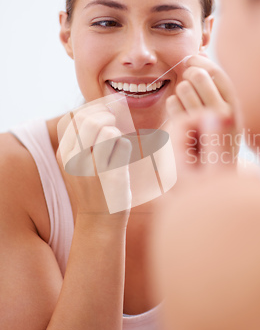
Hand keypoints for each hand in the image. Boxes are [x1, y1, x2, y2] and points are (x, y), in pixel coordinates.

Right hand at [57, 101, 131, 216]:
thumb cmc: (92, 186)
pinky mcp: (112, 176)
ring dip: (116, 132)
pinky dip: (125, 147)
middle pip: (91, 121)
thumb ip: (82, 139)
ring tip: (116, 143)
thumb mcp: (76, 163)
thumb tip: (103, 109)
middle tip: (113, 120)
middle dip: (106, 116)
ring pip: (109, 132)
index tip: (103, 111)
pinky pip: (123, 145)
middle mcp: (74, 161)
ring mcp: (93, 169)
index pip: (74, 118)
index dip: (91, 109)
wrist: (100, 220)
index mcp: (63, 154)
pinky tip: (122, 157)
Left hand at [166, 55, 241, 171]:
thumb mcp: (224, 114)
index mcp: (234, 107)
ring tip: (185, 100)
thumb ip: (215, 88)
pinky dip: (173, 105)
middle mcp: (224, 115)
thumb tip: (200, 53)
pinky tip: (177, 111)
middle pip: (199, 77)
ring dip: (181, 91)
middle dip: (190, 74)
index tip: (191, 57)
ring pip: (184, 89)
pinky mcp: (185, 133)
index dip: (202, 62)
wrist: (214, 173)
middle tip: (187, 77)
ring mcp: (204, 125)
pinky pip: (172, 104)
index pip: (218, 74)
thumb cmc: (217, 139)